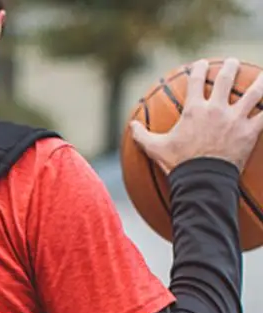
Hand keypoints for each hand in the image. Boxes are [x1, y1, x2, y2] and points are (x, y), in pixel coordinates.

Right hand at [131, 58, 262, 174]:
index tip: (201, 64)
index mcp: (194, 110)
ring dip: (260, 81)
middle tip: (231, 63)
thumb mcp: (155, 149)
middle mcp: (216, 109)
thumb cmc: (177, 165)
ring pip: (254, 92)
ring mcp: (235, 119)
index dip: (199, 69)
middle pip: (226, 79)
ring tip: (262, 75)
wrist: (200, 181)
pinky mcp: (249, 132)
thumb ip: (142, 135)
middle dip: (229, 68)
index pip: (196, 81)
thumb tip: (131, 125)